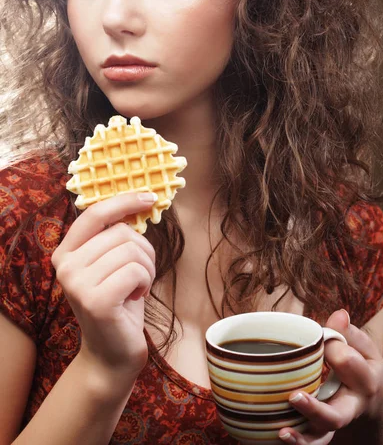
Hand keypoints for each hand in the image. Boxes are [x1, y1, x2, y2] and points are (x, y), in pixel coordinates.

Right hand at [51, 192, 156, 380]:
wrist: (112, 353)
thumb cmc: (119, 302)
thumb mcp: (113, 264)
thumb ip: (115, 236)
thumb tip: (141, 198)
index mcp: (66, 252)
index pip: (95, 213)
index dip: (124, 200)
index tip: (149, 196)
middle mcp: (65, 266)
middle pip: (121, 232)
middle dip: (144, 250)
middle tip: (141, 275)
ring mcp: (77, 284)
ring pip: (132, 251)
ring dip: (146, 268)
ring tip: (136, 288)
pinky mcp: (95, 301)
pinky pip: (136, 271)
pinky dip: (145, 282)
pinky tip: (135, 298)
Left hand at [278, 309, 382, 444]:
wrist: (371, 406)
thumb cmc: (362, 369)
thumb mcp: (364, 349)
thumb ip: (349, 333)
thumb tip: (339, 314)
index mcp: (365, 380)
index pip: (347, 362)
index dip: (331, 347)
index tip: (321, 339)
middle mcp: (351, 408)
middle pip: (336, 416)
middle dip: (315, 409)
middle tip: (293, 397)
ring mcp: (335, 424)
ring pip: (320, 438)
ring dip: (301, 438)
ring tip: (282, 431)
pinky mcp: (321, 433)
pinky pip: (310, 444)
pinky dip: (295, 444)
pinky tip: (278, 435)